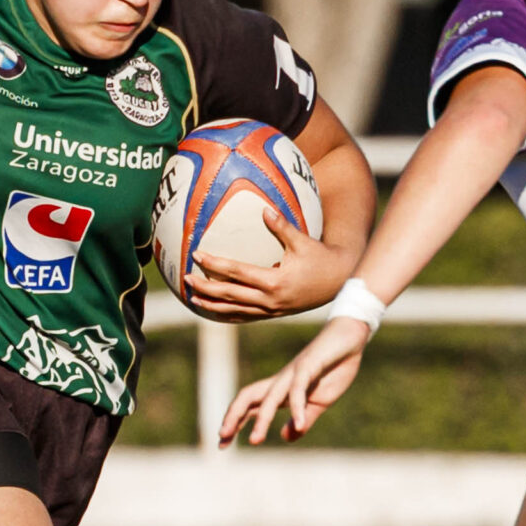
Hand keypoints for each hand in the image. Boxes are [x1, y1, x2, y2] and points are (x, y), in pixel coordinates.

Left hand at [184, 208, 349, 321]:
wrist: (339, 283)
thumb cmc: (321, 258)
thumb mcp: (303, 241)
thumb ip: (283, 226)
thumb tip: (264, 209)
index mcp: (274, 282)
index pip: (237, 273)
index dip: (215, 264)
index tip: (197, 255)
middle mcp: (270, 300)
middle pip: (230, 295)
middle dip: (206, 287)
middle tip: (186, 278)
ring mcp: (271, 310)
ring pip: (235, 310)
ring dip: (213, 304)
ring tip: (193, 298)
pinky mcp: (274, 314)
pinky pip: (246, 316)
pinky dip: (229, 313)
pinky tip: (216, 310)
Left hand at [217, 316, 373, 445]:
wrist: (350, 339)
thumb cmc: (333, 368)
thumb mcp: (319, 403)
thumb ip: (302, 420)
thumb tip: (286, 437)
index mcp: (280, 390)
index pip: (249, 407)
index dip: (234, 423)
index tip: (222, 444)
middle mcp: (280, 381)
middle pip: (247, 396)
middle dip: (233, 416)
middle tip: (222, 438)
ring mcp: (293, 372)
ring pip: (270, 397)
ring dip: (261, 420)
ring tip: (254, 441)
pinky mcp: (309, 366)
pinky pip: (298, 389)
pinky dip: (297, 408)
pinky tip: (299, 425)